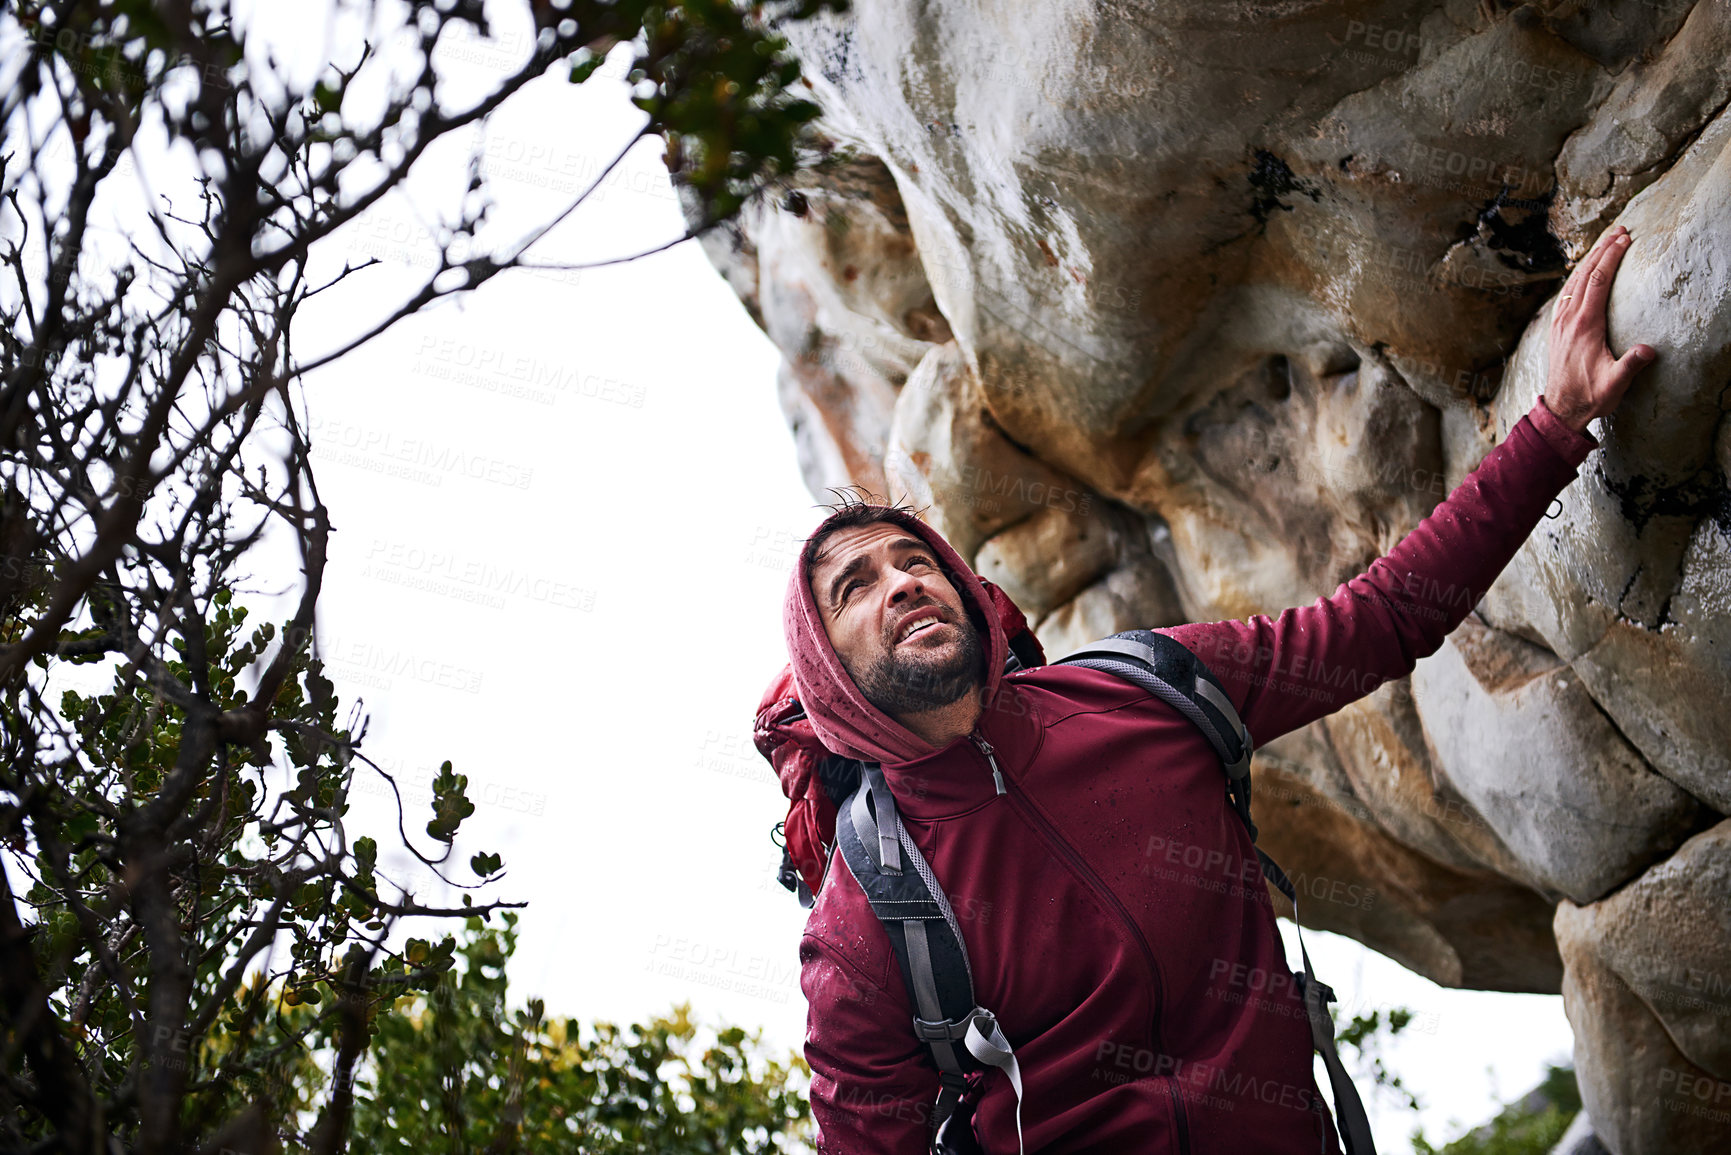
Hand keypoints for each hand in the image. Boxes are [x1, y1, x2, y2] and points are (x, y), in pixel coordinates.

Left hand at [1544, 223, 1656, 433]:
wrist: (1562, 408)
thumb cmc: (1590, 396)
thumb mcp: (1614, 383)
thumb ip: (1630, 366)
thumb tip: (1648, 350)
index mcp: (1584, 325)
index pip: (1598, 281)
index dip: (1612, 257)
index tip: (1625, 239)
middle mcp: (1568, 319)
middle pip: (1584, 274)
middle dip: (1602, 249)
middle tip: (1619, 229)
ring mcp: (1560, 322)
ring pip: (1573, 281)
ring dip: (1590, 259)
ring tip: (1606, 241)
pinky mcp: (1557, 328)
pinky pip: (1566, 293)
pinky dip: (1578, 276)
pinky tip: (1584, 271)